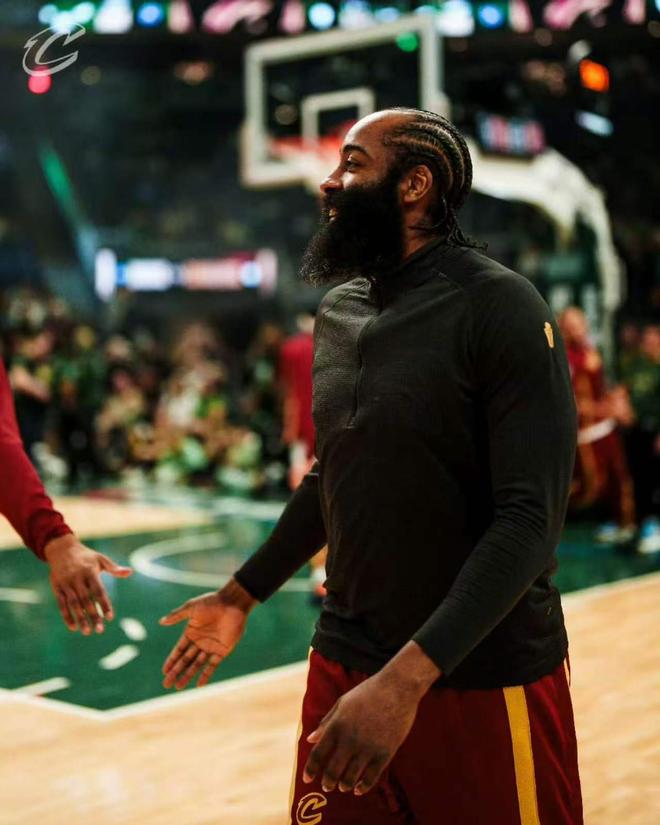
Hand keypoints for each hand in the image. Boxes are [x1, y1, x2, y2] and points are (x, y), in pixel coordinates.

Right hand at [44, 534, 132, 634]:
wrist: (61, 549)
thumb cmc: (86, 556)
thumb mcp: (100, 559)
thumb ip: (114, 568)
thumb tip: (130, 572)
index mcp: (90, 571)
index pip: (98, 591)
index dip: (104, 604)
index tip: (110, 618)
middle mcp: (77, 578)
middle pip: (86, 600)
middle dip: (93, 615)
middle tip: (100, 630)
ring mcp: (66, 584)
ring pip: (74, 604)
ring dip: (80, 619)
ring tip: (87, 631)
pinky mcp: (57, 588)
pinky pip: (61, 604)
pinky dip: (66, 616)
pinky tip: (73, 627)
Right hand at [159, 578, 255, 689]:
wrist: (232, 602)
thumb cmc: (212, 602)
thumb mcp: (191, 608)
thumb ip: (176, 616)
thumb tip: (161, 622)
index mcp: (191, 632)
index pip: (179, 650)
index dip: (172, 660)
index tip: (164, 671)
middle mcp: (200, 641)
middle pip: (185, 660)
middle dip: (176, 672)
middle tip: (167, 684)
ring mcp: (211, 647)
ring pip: (197, 665)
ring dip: (188, 675)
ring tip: (179, 687)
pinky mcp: (222, 650)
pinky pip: (212, 665)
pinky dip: (206, 675)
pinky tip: (198, 684)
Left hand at [302, 671, 419, 795]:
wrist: (397, 687)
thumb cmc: (368, 692)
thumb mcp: (343, 702)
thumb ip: (326, 722)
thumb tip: (311, 739)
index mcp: (337, 725)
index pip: (318, 754)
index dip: (310, 770)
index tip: (306, 779)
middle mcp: (350, 739)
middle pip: (333, 771)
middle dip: (327, 782)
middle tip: (326, 786)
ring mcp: (368, 747)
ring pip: (350, 778)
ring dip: (344, 786)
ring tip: (342, 787)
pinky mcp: (385, 753)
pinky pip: (371, 778)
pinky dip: (362, 787)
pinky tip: (358, 788)